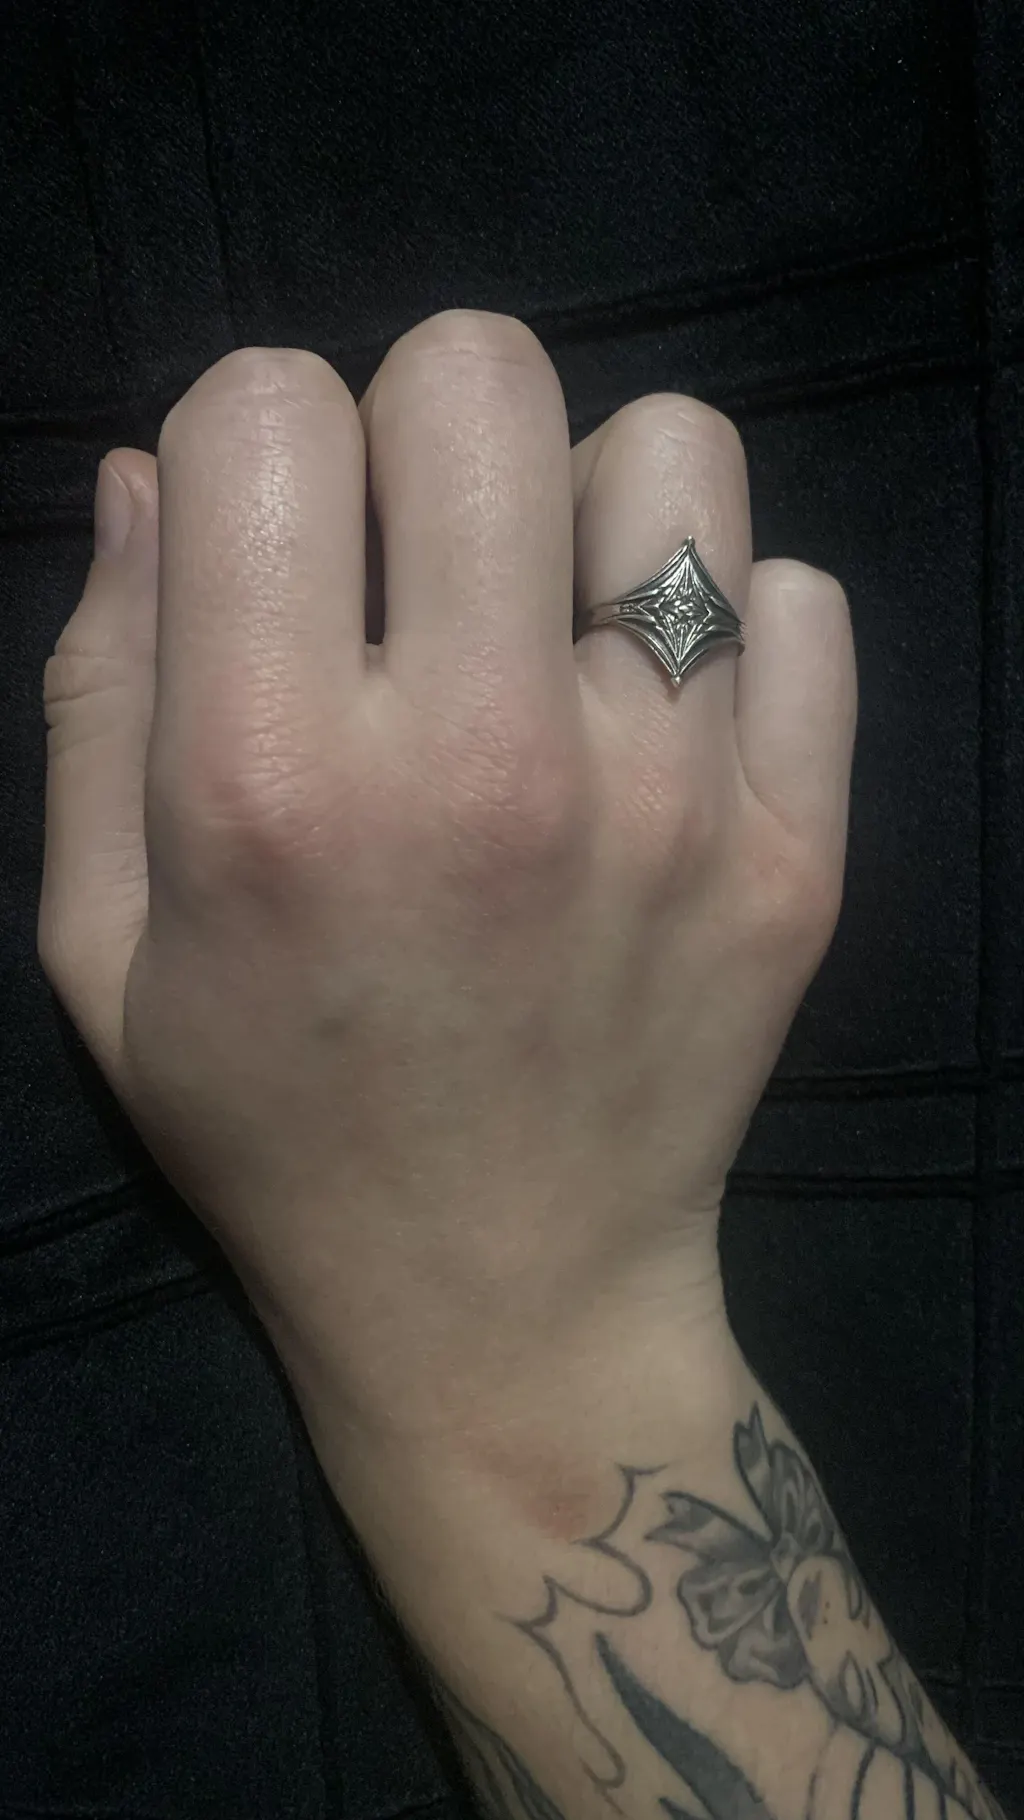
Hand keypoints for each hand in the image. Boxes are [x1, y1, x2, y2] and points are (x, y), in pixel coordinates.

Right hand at [39, 311, 855, 1453]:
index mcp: (273, 779)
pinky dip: (730, 627)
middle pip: (477, 375)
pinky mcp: (798, 848)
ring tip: (554, 627)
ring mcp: (670, 802)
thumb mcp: (103, 943)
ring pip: (672, 453)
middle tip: (420, 568)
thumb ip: (103, 688)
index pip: (265, 407)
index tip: (281, 549)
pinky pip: (800, 600)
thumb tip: (156, 472)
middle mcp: (486, 761)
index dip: (254, 442)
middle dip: (418, 430)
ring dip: (590, 504)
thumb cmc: (274, 1124)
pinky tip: (664, 728)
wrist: (504, 1306)